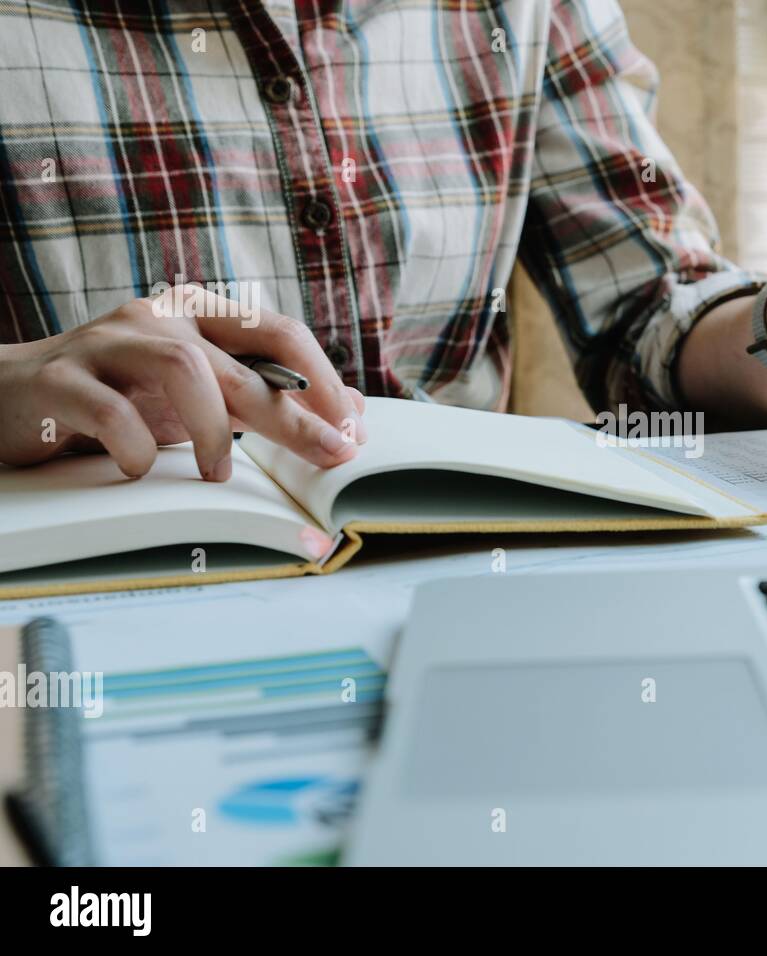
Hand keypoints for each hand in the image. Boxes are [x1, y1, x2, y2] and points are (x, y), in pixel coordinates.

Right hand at [0, 284, 366, 479]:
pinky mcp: (56, 379)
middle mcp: (155, 317)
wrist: (7, 399)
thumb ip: (262, 397)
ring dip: (214, 430)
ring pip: (182, 367)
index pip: (277, 332)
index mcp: (196, 315)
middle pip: (242, 360)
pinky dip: (138, 448)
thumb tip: (350, 415)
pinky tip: (143, 470)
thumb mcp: (198, 397)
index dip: (322, 379)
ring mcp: (104, 343)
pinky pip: (110, 410)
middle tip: (331, 455)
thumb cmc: (118, 397)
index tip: (353, 428)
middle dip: (295, 415)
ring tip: (219, 474)